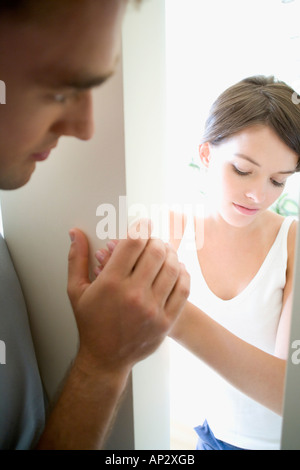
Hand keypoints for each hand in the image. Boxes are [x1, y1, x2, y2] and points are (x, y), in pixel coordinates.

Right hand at [67, 220, 189, 376]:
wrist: (105, 358)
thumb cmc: (91, 323)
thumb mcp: (76, 290)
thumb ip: (77, 259)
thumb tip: (76, 233)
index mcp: (111, 284)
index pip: (133, 243)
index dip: (140, 227)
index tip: (143, 224)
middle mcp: (134, 295)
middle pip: (156, 252)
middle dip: (155, 240)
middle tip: (152, 240)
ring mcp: (153, 309)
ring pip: (173, 268)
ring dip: (170, 254)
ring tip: (164, 253)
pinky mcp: (166, 320)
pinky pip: (183, 289)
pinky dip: (183, 274)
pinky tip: (176, 269)